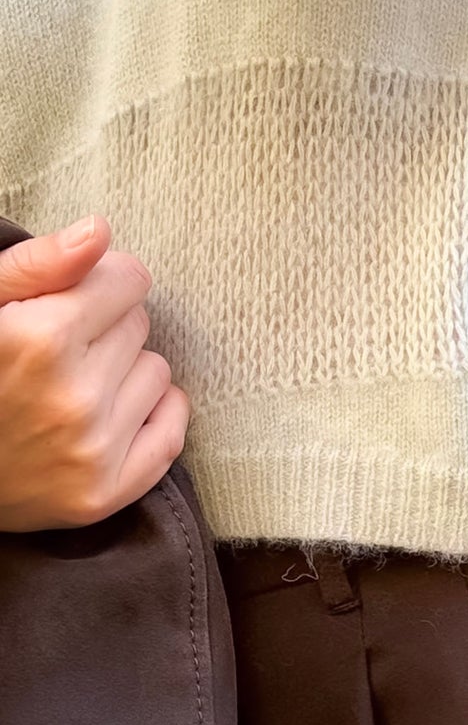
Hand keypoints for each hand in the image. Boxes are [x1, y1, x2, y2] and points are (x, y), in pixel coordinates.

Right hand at [0, 218, 190, 531]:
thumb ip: (38, 265)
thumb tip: (100, 230)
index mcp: (39, 339)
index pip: (130, 279)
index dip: (101, 284)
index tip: (74, 300)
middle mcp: (72, 397)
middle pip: (141, 325)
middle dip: (105, 328)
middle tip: (57, 352)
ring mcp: (92, 451)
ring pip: (158, 373)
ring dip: (124, 374)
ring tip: (70, 387)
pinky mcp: (104, 494)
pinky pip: (172, 431)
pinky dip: (150, 417)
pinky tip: (106, 416)